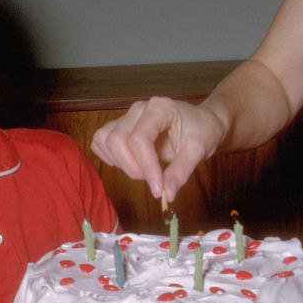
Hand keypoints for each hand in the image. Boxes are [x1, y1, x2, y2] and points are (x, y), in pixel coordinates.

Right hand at [91, 96, 225, 200]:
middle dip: (132, 167)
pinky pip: (100, 141)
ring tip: (144, 170)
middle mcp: (138, 109)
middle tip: (154, 180)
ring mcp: (126, 116)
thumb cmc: (202, 132)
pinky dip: (111, 157)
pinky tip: (130, 163)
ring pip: (105, 140)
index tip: (159, 189)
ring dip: (121, 163)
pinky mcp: (119, 126)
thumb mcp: (198, 151)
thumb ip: (181, 171)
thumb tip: (167, 194)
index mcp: (160, 108)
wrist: (201, 123)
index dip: (146, 167)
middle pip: (117, 139)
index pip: (139, 138)